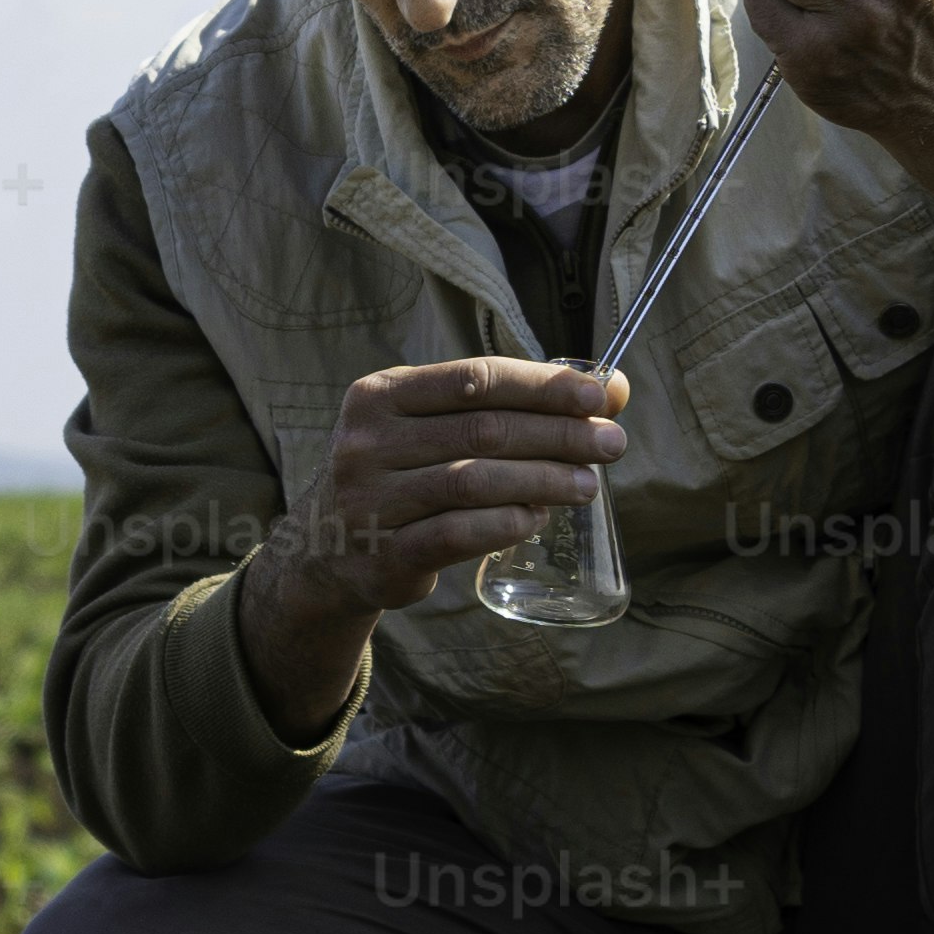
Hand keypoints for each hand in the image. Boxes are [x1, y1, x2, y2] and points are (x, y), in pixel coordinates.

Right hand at [236, 352, 629, 734]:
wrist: (322, 552)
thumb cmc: (397, 475)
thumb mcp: (426, 427)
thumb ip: (502, 408)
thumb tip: (610, 390)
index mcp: (380, 394)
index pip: (475, 378)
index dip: (543, 386)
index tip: (599, 396)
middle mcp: (366, 443)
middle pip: (483, 430)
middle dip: (558, 435)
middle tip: (611, 445)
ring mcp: (370, 500)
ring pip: (474, 482)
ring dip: (543, 482)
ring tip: (587, 485)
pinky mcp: (383, 555)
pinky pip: (458, 535)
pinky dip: (506, 524)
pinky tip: (537, 518)